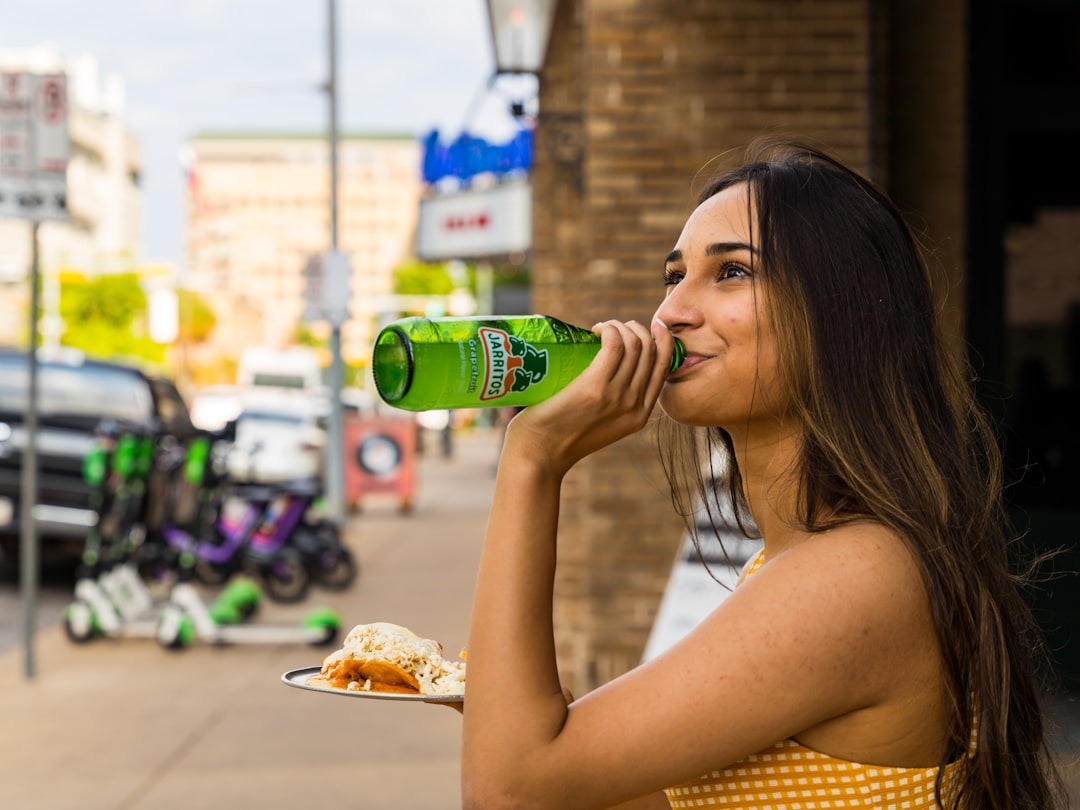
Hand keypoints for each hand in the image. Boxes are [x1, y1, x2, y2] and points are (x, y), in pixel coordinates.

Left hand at [503, 319, 672, 476]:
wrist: (539, 454)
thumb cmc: (562, 435)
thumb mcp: (601, 424)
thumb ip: (615, 403)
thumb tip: (614, 368)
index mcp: (640, 415)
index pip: (664, 366)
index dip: (661, 339)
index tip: (646, 326)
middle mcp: (635, 406)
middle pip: (650, 350)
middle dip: (636, 329)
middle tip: (612, 329)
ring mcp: (617, 397)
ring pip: (634, 344)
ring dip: (619, 327)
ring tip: (601, 329)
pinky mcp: (595, 387)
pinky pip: (614, 345)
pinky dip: (609, 330)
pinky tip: (596, 331)